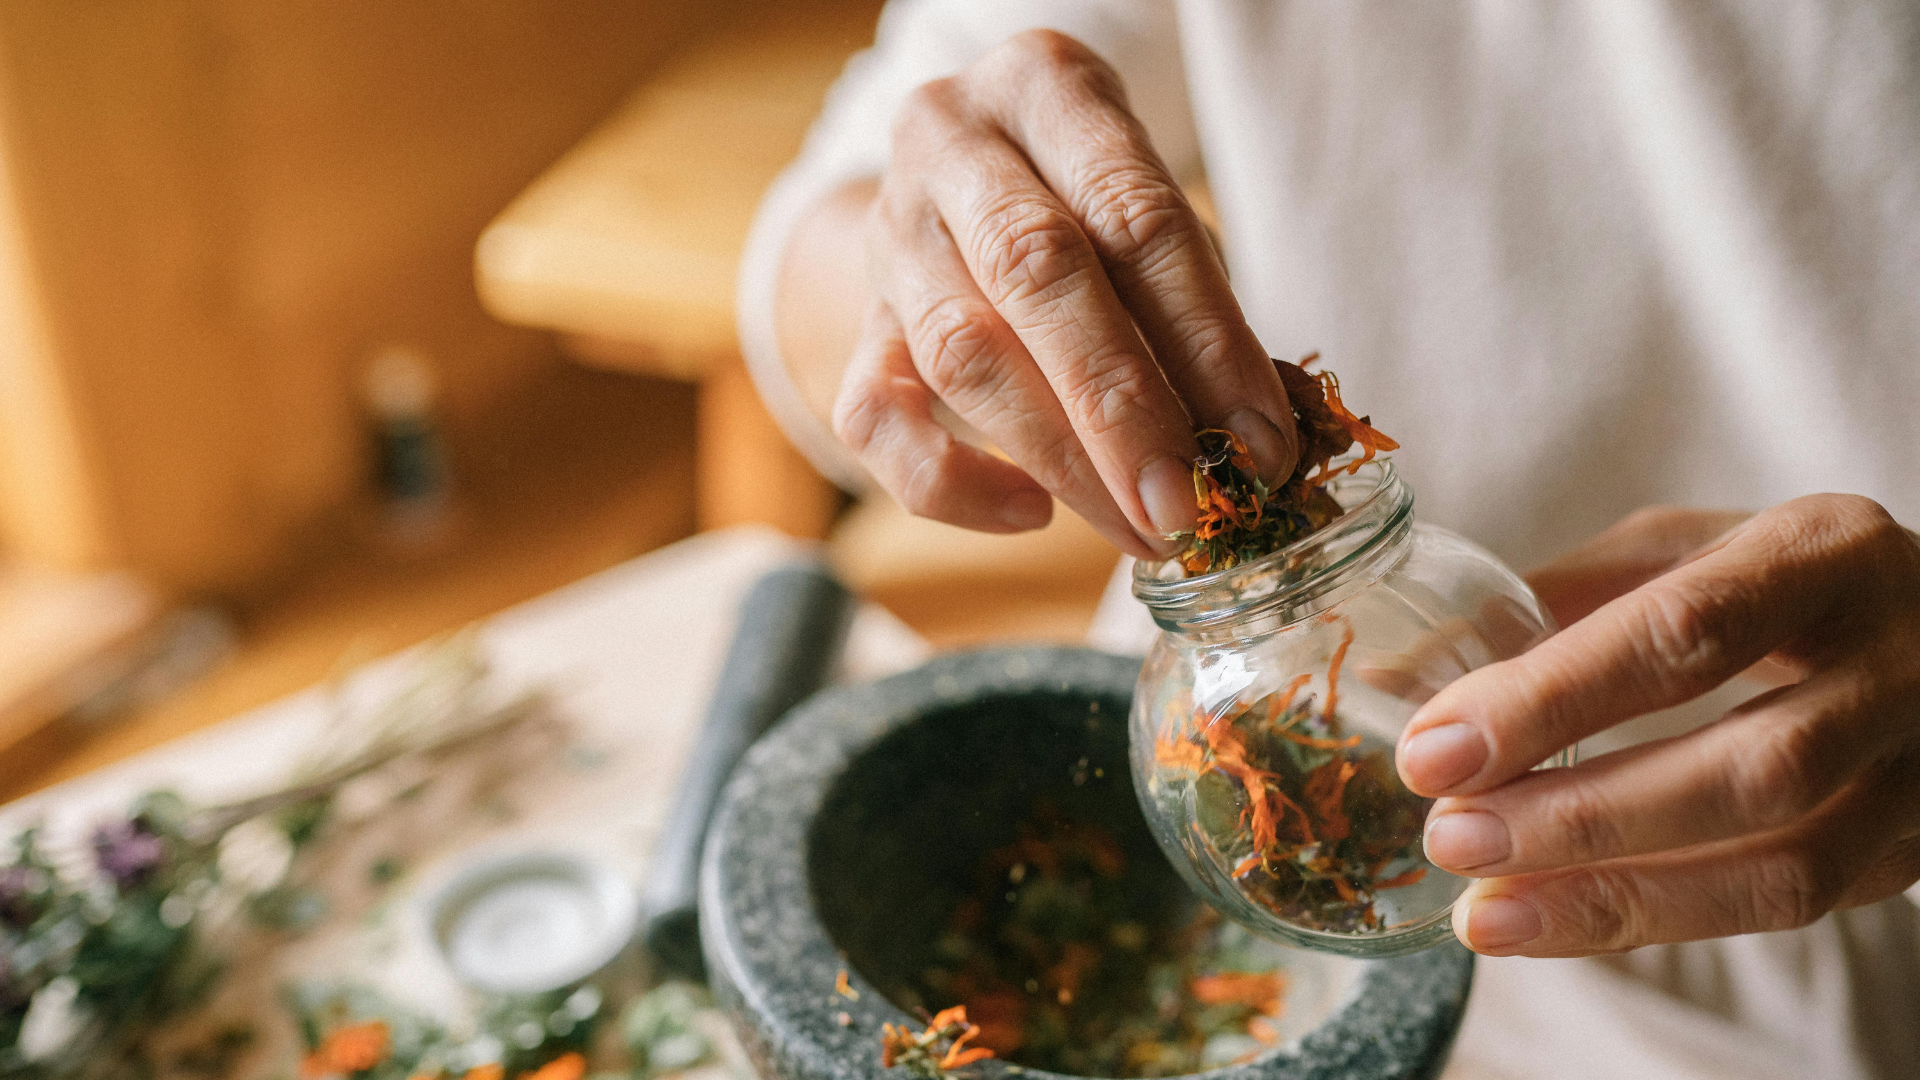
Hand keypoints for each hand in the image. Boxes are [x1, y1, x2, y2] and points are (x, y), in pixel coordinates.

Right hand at [830, 30, 1298, 557]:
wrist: (963, 174)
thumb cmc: (1089, 199)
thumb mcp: (1152, 211)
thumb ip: (1203, 308)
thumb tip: (1269, 442)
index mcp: (1045, 86)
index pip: (1134, 216)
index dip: (1206, 339)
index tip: (1260, 441)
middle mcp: (950, 145)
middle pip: (1033, 273)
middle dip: (1121, 408)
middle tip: (1186, 504)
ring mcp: (890, 235)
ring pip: (958, 352)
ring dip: (1058, 459)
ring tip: (1139, 526)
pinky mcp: (856, 324)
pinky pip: (873, 419)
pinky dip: (952, 482)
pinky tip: (1031, 512)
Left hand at [1395, 498, 1919, 955]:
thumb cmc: (1774, 583)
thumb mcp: (1681, 553)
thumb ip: (1551, 603)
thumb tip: (1394, 678)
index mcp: (1824, 554)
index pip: (1686, 631)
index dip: (1554, 699)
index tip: (1435, 750)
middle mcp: (1901, 660)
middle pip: (1751, 768)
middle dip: (1582, 817)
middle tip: (1451, 838)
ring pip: (1784, 867)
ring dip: (1617, 899)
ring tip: (1484, 912)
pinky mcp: (1917, 850)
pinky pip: (1789, 910)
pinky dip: (1659, 923)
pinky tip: (1555, 923)